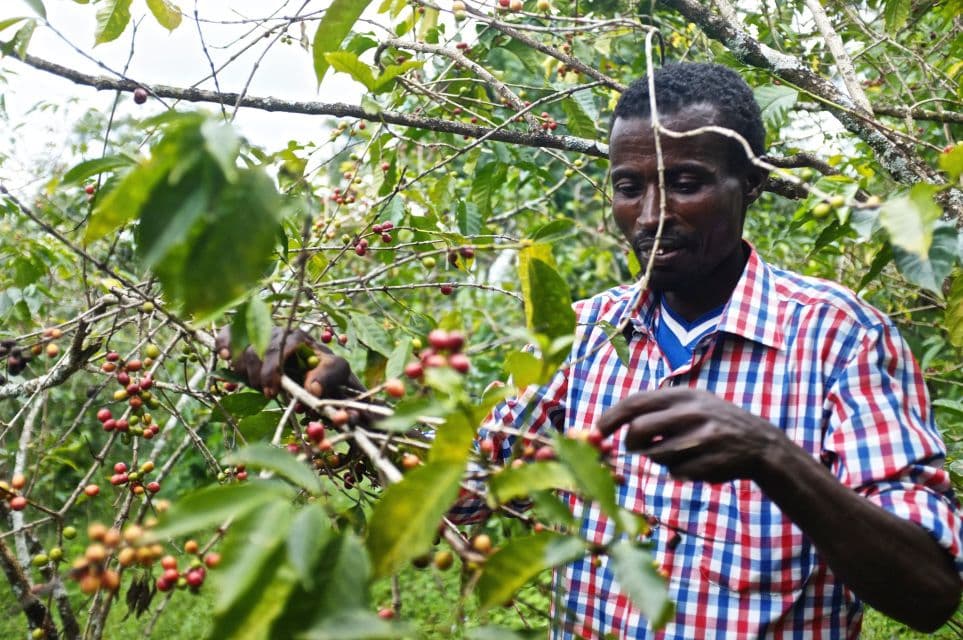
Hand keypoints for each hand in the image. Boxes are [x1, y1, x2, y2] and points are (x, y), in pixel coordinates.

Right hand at [215, 326, 361, 398]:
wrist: (323, 370)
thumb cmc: (330, 371)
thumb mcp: (338, 372)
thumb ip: (329, 376)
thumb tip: (312, 387)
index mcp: (298, 337)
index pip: (276, 349)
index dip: (269, 371)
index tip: (270, 391)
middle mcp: (278, 332)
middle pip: (256, 348)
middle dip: (257, 374)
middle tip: (266, 392)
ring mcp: (262, 334)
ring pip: (241, 344)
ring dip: (241, 366)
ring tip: (252, 382)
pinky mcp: (251, 339)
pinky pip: (230, 333)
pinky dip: (223, 343)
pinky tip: (223, 356)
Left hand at [595, 387, 785, 482]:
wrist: (759, 443)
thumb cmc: (712, 423)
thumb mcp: (690, 404)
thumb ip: (657, 410)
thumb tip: (612, 425)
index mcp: (682, 395)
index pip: (634, 403)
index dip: (610, 419)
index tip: (595, 433)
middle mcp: (691, 412)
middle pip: (638, 430)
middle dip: (630, 445)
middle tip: (636, 449)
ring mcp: (702, 437)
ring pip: (656, 455)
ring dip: (659, 460)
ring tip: (679, 454)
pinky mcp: (710, 461)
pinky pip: (677, 473)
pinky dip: (680, 472)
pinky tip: (698, 464)